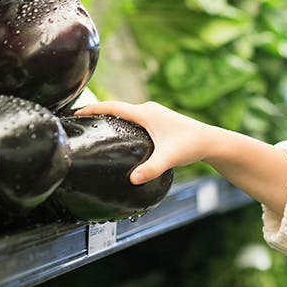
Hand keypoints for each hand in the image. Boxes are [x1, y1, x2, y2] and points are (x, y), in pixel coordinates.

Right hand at [75, 100, 210, 183]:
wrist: (211, 141)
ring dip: (110, 117)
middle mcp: (149, 109)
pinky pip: (134, 118)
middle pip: (116, 108)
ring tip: (93, 127)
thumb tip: (133, 180)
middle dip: (97, 113)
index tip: (75, 112)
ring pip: (126, 113)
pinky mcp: (159, 121)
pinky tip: (118, 134)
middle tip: (78, 122)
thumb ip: (151, 168)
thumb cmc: (191, 146)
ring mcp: (155, 114)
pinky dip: (122, 122)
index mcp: (146, 113)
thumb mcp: (169, 158)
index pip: (112, 106)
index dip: (92, 108)